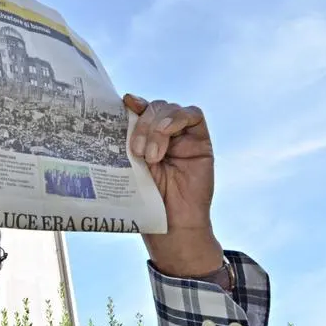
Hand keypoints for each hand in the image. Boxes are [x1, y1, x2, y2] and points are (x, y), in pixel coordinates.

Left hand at [123, 94, 221, 277]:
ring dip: (156, 127)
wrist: (170, 223)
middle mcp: (164, 132)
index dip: (134, 103)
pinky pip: (193, 115)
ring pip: (170, 109)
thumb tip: (124, 103)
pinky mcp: (200, 140)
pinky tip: (166, 134)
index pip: (140, 109)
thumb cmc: (147, 198)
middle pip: (154, 107)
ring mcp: (183, 135)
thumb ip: (129, 136)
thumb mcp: (131, 163)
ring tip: (151, 156)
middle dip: (143, 123)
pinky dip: (176, 119)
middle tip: (136, 150)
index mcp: (144, 136)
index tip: (125, 102)